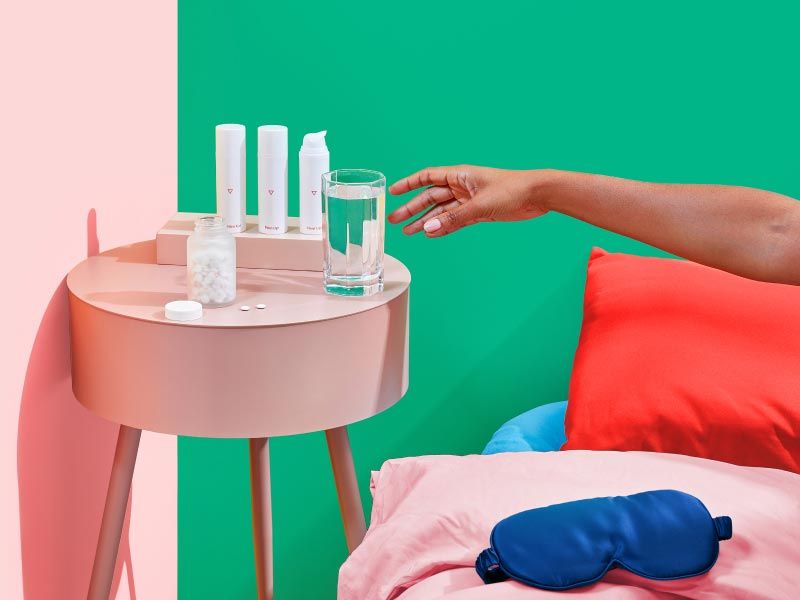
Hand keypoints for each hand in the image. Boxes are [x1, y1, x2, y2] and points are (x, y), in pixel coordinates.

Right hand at [387, 165, 548, 236]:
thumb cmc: (512, 190)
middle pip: (430, 197)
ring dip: (425, 221)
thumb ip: (454, 219)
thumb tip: (428, 229)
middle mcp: (462, 186)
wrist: (538, 195)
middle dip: (412, 208)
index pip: (427, 177)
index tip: (393, 192)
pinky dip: (443, 228)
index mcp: (460, 175)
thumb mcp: (480, 206)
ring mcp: (469, 200)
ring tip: (408, 232)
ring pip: (441, 211)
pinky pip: (454, 221)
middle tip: (394, 220)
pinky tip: (431, 234)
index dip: (409, 184)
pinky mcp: (478, 213)